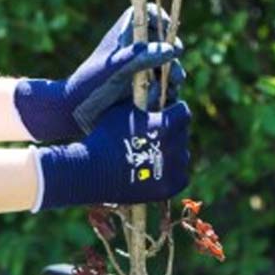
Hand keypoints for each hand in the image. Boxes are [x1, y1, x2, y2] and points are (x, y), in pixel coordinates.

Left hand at [14, 4, 185, 141]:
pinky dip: (169, 88)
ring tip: (173, 85)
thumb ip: (140, 58)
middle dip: (173, 53)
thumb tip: (170, 49)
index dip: (161, 18)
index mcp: (124, 34)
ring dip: (174, 73)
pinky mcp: (143, 85)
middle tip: (175, 70)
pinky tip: (168, 98)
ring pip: (168, 62)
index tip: (167, 31)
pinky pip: (164, 83)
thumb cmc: (90, 84)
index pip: (148, 13)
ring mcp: (140, 66)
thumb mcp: (115, 70)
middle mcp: (134, 47)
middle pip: (164, 40)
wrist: (77, 111)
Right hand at [31, 100, 190, 211]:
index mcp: (168, 123)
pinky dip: (169, 171)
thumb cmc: (104, 134)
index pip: (182, 111)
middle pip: (182, 133)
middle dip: (171, 131)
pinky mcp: (171, 186)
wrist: (92, 170)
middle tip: (152, 133)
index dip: (171, 111)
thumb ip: (142, 99)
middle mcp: (177, 145)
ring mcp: (176, 168)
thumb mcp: (121, 110)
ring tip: (151, 151)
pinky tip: (153, 166)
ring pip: (181, 154)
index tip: (160, 113)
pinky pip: (178, 174)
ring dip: (171, 150)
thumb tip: (155, 88)